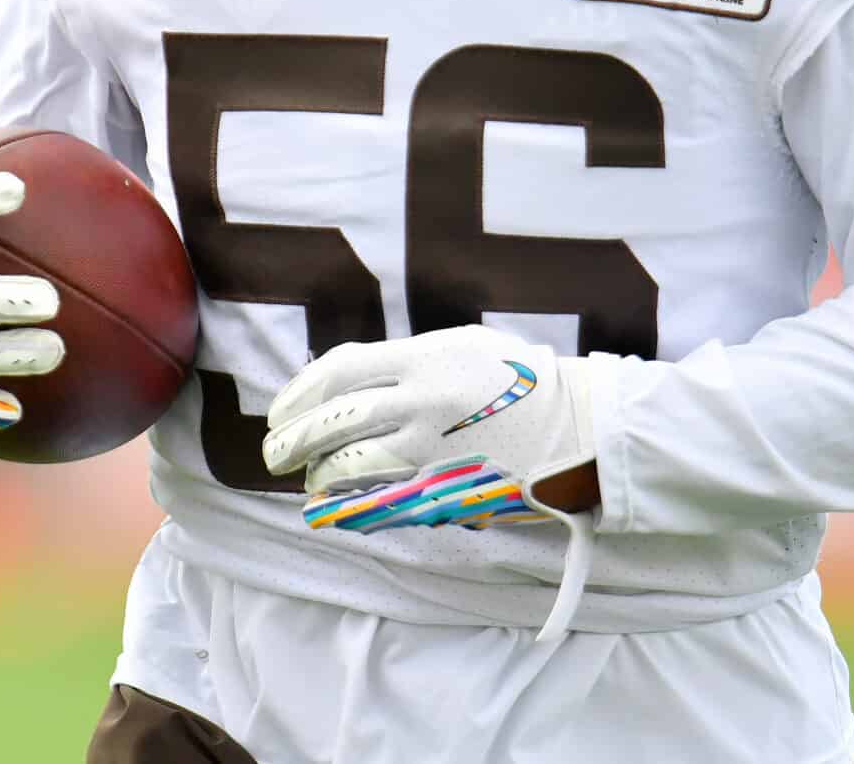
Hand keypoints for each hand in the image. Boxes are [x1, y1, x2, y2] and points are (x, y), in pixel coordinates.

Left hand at [262, 326, 594, 532]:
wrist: (580, 425)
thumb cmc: (520, 379)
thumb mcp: (463, 345)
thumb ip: (407, 358)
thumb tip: (349, 375)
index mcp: (423, 358)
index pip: (338, 371)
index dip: (298, 392)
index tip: (279, 408)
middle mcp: (421, 402)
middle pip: (334, 421)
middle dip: (292, 439)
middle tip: (273, 451)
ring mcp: (433, 450)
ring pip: (350, 465)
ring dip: (319, 476)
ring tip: (310, 480)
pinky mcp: (448, 490)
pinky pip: (383, 503)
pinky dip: (349, 508)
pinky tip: (334, 510)